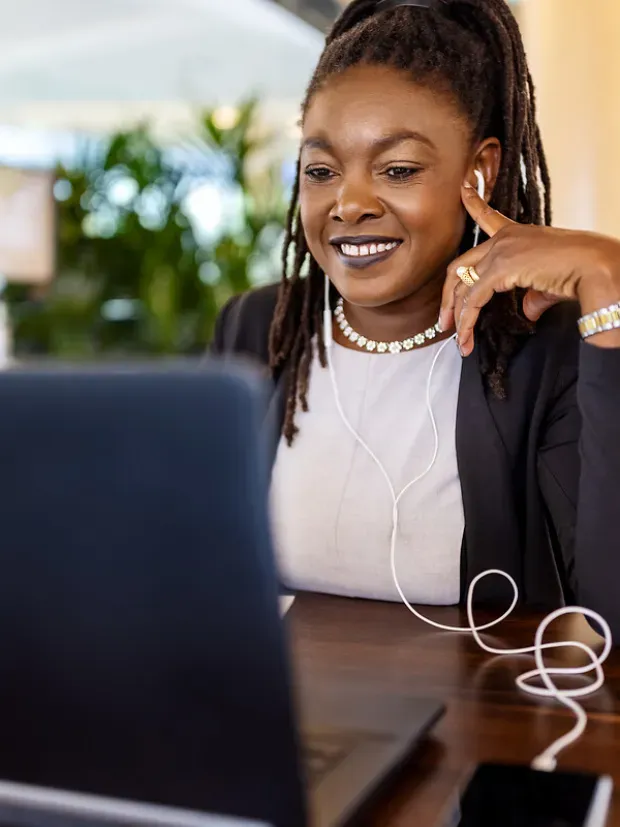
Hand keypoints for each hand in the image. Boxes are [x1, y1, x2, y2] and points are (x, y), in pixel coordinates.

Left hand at [439, 183, 619, 355]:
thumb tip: (527, 311)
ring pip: (463, 286)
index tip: (463, 189)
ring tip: (459, 340)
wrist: (594, 267)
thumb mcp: (548, 284)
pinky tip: (466, 338)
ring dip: (457, 317)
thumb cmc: (580, 272)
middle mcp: (504, 239)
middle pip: (460, 266)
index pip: (488, 217)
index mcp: (516, 233)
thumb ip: (532, 296)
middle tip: (444, 321)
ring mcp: (500, 251)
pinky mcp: (500, 268)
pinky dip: (467, 321)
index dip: (473, 203)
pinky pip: (474, 298)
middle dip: (449, 297)